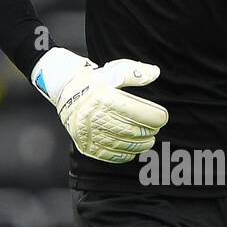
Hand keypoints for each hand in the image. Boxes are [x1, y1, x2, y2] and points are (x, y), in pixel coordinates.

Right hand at [31, 48, 168, 161]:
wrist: (64, 90)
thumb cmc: (92, 80)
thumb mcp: (113, 71)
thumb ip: (135, 73)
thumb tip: (155, 73)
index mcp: (104, 98)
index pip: (137, 112)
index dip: (154, 117)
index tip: (162, 117)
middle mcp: (95, 116)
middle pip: (131, 130)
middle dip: (148, 132)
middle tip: (155, 130)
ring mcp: (89, 132)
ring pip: (122, 144)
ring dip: (140, 145)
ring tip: (148, 141)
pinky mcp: (85, 144)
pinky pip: (108, 155)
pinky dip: (124, 155)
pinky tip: (133, 151)